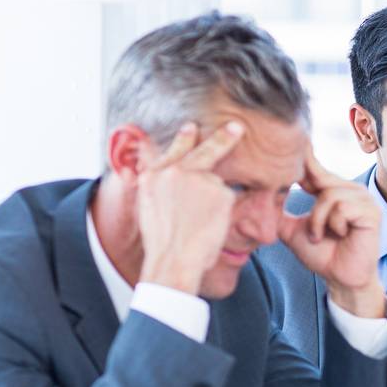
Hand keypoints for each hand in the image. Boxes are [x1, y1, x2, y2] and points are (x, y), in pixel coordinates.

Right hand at [137, 122, 244, 295]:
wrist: (173, 259)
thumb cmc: (163, 242)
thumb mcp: (150, 207)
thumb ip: (161, 185)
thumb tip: (173, 175)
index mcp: (154, 175)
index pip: (172, 150)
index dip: (183, 138)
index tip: (191, 126)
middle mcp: (176, 171)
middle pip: (203, 149)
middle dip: (222, 137)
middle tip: (236, 126)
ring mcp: (200, 179)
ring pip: (216, 184)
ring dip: (214, 200)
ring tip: (200, 222)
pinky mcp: (220, 191)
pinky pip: (227, 200)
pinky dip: (223, 212)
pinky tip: (210, 224)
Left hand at [278, 149, 386, 316]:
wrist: (340, 278)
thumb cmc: (322, 254)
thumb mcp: (293, 230)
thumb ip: (279, 213)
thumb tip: (255, 202)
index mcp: (334, 191)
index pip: (316, 168)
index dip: (305, 158)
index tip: (298, 140)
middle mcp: (351, 191)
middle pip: (321, 179)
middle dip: (311, 210)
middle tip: (314, 234)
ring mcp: (364, 200)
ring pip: (329, 196)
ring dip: (319, 221)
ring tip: (324, 237)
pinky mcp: (371, 212)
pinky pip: (342, 208)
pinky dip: (334, 225)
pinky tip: (341, 235)